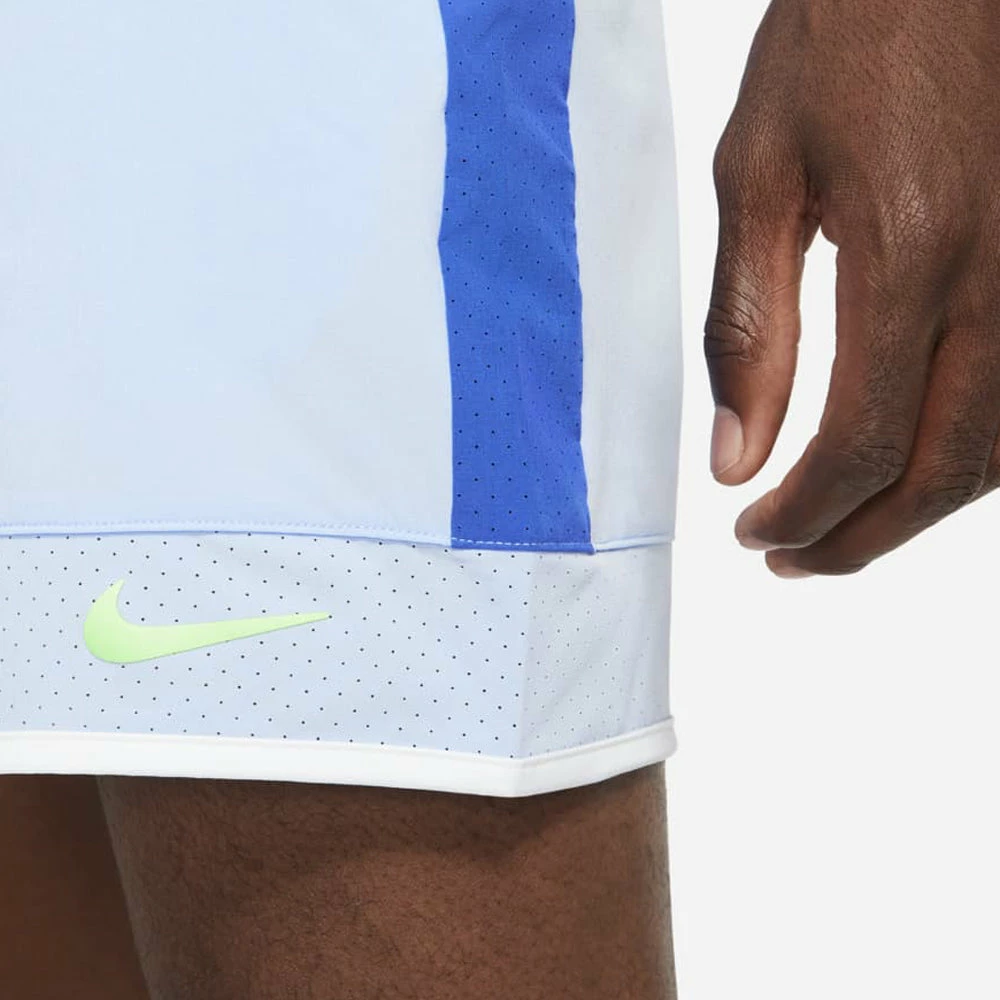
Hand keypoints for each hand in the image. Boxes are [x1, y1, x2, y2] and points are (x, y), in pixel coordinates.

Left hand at [704, 0, 999, 576]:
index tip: (754, 530)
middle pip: (942, 472)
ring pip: (998, 451)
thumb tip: (736, 454)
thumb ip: (748, 329)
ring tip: (844, 530)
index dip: (803, 512)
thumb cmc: (845, 39)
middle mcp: (999, 281)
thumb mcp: (759, 177)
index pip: (858, 445)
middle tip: (793, 559)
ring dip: (919, 511)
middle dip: (861, 538)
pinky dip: (969, 457)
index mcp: (908, 258)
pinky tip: (914, 463)